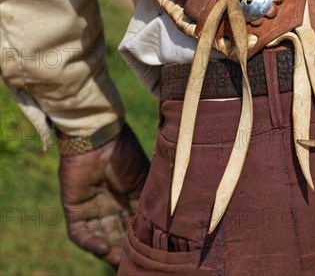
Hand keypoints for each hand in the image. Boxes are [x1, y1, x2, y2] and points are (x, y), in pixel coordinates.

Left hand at [58, 123, 149, 266]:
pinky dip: (90, 244)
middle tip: (133, 261)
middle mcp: (110, 204)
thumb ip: (146, 207)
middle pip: (117, 235)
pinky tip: (104, 248)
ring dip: (109, 251)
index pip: (133, 225)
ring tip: (120, 260)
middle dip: (125, 250)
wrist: (99, 138)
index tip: (149, 253)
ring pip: (100, 238)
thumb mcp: (142, 183)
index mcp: (127, 196)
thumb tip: (154, 234)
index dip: (139, 240)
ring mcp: (91, 207)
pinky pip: (80, 234)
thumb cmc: (125, 156)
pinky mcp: (74, 208)